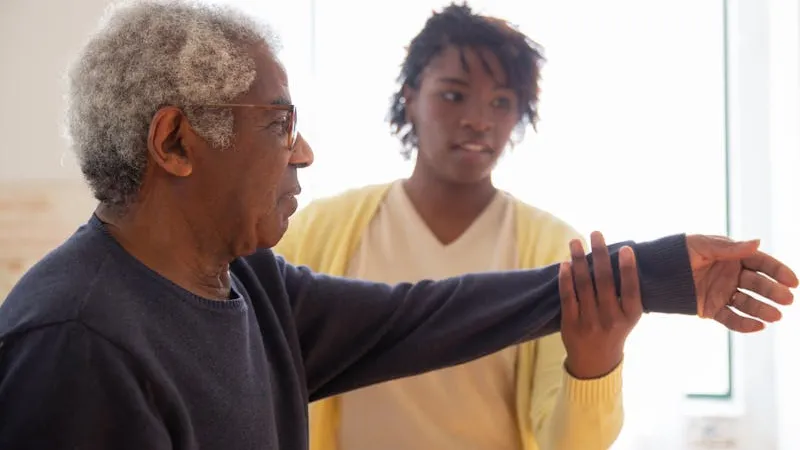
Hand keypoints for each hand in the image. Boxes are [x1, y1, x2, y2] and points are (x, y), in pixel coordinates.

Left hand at [559, 232, 641, 378]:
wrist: (596, 361)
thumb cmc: (614, 329)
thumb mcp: (628, 316)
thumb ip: (625, 293)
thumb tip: (620, 255)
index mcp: (630, 316)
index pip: (631, 289)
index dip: (628, 268)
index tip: (625, 248)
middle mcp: (611, 319)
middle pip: (604, 281)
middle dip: (600, 255)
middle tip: (595, 233)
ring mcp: (590, 322)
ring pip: (583, 285)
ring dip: (579, 260)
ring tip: (575, 242)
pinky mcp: (571, 324)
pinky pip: (568, 297)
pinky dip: (566, 279)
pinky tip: (565, 263)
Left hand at [687, 235, 798, 331]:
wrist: (651, 274)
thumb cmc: (676, 252)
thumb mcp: (701, 246)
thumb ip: (729, 248)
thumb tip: (758, 242)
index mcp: (731, 256)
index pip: (760, 263)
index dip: (778, 271)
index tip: (792, 281)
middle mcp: (730, 275)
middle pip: (758, 284)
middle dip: (773, 292)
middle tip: (787, 299)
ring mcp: (722, 293)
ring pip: (748, 303)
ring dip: (763, 309)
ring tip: (775, 315)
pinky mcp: (711, 309)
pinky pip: (731, 318)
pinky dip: (745, 324)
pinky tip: (759, 326)